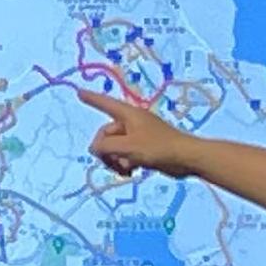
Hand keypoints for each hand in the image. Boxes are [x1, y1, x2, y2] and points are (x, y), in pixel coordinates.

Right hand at [78, 84, 194, 179]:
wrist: (186, 158)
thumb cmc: (158, 148)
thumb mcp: (127, 147)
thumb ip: (105, 147)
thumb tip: (94, 148)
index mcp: (129, 115)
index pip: (105, 104)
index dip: (92, 99)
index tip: (79, 92)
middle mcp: (132, 123)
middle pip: (106, 135)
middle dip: (106, 151)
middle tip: (114, 163)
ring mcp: (138, 136)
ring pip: (115, 148)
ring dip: (115, 160)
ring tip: (125, 170)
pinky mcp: (144, 149)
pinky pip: (125, 155)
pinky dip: (124, 164)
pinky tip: (130, 173)